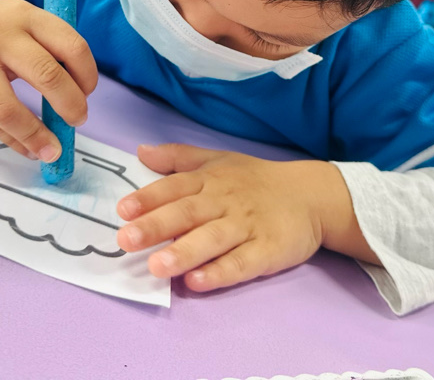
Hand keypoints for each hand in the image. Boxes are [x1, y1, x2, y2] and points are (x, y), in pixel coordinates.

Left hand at [115, 144, 352, 290]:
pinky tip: (197, 282)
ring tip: (157, 266)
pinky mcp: (267, 250)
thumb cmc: (256, 180)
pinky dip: (220, 273)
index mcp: (210, 180)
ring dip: (184, 252)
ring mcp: (246, 226)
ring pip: (212, 239)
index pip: (175, 187)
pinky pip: (242, 262)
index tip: (123, 209)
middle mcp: (225, 201)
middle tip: (126, 240)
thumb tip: (141, 151)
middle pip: (188, 213)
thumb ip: (178, 157)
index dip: (149, 198)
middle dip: (156, 226)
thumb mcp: (218, 160)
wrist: (311, 196)